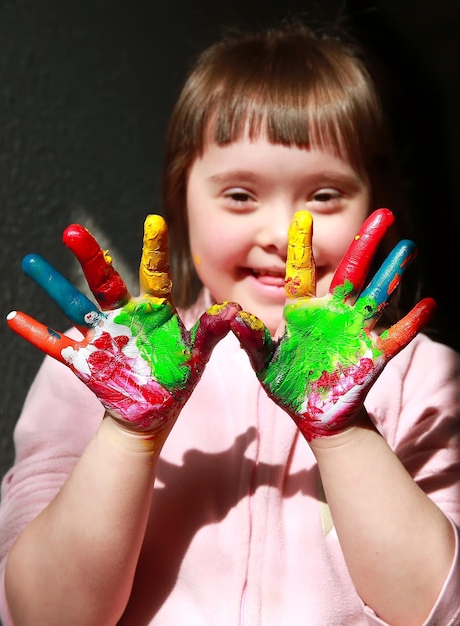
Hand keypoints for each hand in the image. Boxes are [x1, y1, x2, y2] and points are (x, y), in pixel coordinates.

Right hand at [7, 215, 239, 437]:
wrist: (152, 409)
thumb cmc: (176, 379)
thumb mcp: (197, 355)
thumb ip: (213, 332)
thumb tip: (235, 311)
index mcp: (154, 310)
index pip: (154, 273)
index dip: (154, 249)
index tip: (154, 221)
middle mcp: (124, 315)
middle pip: (105, 280)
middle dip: (90, 257)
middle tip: (73, 230)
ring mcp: (101, 334)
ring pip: (74, 303)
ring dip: (52, 285)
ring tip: (31, 261)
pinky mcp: (85, 357)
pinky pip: (56, 344)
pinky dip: (37, 333)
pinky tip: (14, 318)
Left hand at [232, 209, 435, 440]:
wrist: (315, 414)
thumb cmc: (287, 384)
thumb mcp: (263, 362)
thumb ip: (251, 339)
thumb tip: (230, 315)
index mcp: (303, 312)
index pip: (301, 273)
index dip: (301, 246)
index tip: (302, 216)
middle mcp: (332, 314)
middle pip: (351, 273)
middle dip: (366, 244)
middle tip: (383, 213)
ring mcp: (354, 332)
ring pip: (377, 296)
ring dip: (392, 273)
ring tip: (409, 247)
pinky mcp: (372, 355)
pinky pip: (395, 337)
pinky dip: (410, 323)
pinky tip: (428, 305)